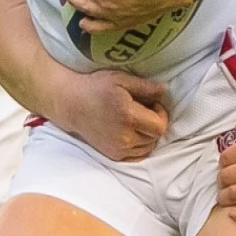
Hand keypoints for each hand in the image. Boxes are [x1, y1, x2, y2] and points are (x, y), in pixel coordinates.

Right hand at [52, 70, 168, 161]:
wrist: (71, 105)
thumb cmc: (96, 88)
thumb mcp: (121, 79)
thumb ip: (145, 87)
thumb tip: (164, 92)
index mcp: (128, 116)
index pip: (160, 126)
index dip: (161, 114)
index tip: (151, 104)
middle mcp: (124, 137)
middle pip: (155, 137)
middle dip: (154, 123)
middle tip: (143, 111)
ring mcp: (118, 149)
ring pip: (148, 147)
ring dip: (148, 135)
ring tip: (135, 121)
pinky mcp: (113, 155)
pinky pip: (138, 155)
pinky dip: (140, 146)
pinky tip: (132, 133)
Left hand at [216, 103, 235, 224]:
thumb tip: (235, 126)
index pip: (225, 158)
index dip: (223, 163)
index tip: (225, 166)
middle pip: (227, 177)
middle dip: (222, 180)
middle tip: (224, 182)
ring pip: (234, 195)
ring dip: (225, 198)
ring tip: (224, 198)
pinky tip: (233, 214)